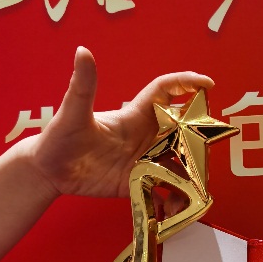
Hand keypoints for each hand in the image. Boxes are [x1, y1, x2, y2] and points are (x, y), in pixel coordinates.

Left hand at [0, 47, 213, 261]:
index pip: (166, 92)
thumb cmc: (59, 137)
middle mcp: (144, 136)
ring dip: (192, 172)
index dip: (187, 84)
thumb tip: (82, 51)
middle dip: (201, 134)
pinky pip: (163, 191)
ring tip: (200, 185)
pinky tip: (176, 210)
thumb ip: (82, 85)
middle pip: (182, 130)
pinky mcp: (138, 183)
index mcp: (134, 115)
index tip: (209, 84)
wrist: (48, 170)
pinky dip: (173, 200)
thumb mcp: (72, 112)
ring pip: (178, 162)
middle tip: (214, 144)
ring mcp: (144, 160)